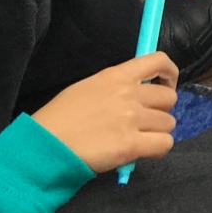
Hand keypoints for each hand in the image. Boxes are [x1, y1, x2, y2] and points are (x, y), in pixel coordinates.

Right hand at [31, 54, 178, 173]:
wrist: (42, 147)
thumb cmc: (57, 120)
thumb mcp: (85, 89)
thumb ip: (114, 88)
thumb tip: (135, 96)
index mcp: (115, 76)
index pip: (158, 60)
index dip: (169, 73)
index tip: (166, 85)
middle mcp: (128, 94)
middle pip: (168, 98)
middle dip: (160, 111)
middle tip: (144, 122)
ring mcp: (131, 119)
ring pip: (168, 123)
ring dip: (158, 132)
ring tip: (139, 139)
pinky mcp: (130, 145)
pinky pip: (164, 144)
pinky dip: (158, 148)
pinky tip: (143, 152)